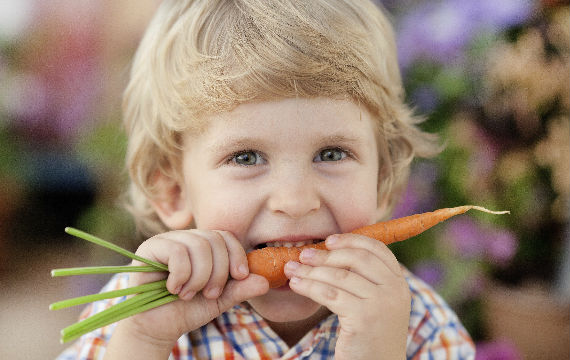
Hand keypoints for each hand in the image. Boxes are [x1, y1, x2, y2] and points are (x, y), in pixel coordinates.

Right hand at [106, 230, 268, 353]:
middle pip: (214, 240)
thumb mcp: (220, 300)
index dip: (237, 255)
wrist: (157, 327)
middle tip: (209, 294)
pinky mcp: (149, 248)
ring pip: (198, 245)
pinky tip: (173, 288)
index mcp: (203, 245)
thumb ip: (241, 289)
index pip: (226, 236)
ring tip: (189, 294)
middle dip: (218, 272)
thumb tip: (265, 281)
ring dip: (199, 277)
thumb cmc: (187, 310)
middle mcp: (186, 238)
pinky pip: (177, 251)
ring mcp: (167, 240)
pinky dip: (181, 275)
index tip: (240, 277)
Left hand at [284, 233, 409, 359]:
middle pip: (357, 258)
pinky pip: (330, 294)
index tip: (328, 241)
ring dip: (311, 270)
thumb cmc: (369, 338)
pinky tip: (296, 284)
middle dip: (326, 255)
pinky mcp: (364, 318)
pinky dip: (309, 286)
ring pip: (339, 276)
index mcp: (399, 283)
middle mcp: (395, 290)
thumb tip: (332, 251)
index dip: (351, 240)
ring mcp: (381, 304)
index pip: (377, 249)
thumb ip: (366, 280)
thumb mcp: (377, 304)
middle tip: (303, 255)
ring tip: (292, 269)